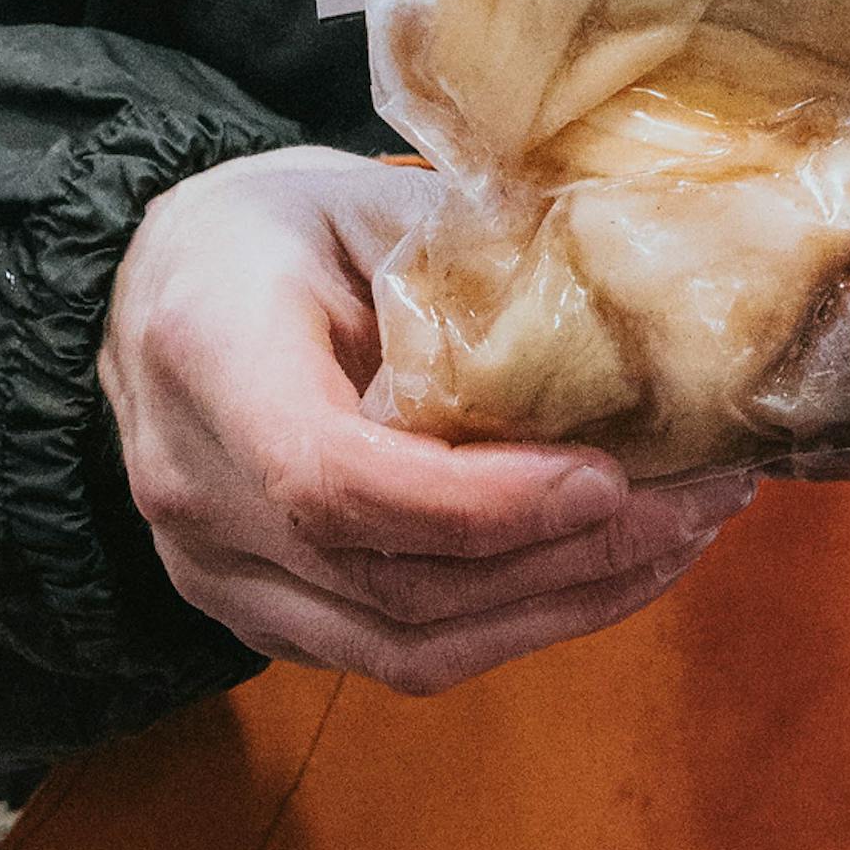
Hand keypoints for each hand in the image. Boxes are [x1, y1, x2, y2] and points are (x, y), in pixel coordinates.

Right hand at [100, 147, 754, 694]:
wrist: (151, 290)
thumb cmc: (266, 226)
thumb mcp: (360, 196)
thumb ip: (469, 249)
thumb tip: (629, 283)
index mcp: (209, 356)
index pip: (339, 480)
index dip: (482, 502)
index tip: (608, 477)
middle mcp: (198, 492)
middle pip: (393, 582)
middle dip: (566, 559)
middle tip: (698, 502)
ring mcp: (218, 573)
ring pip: (402, 645)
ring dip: (560, 607)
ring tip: (679, 538)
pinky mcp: (258, 614)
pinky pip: (391, 654)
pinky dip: (509, 622)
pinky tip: (602, 570)